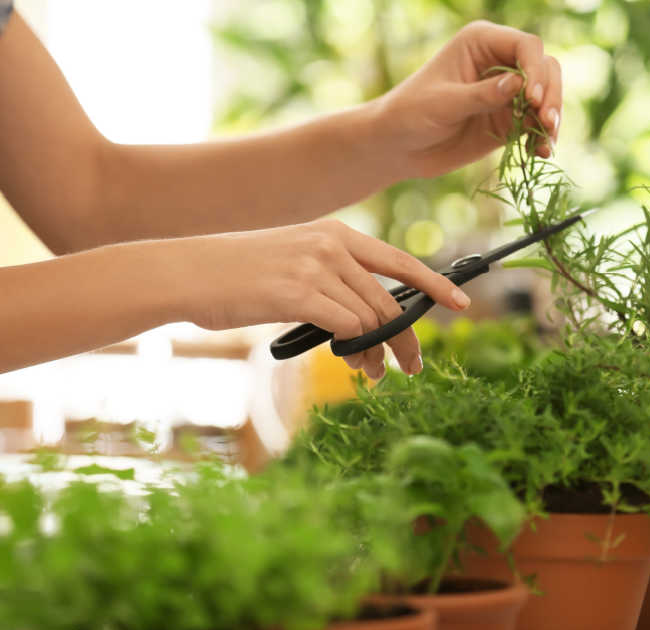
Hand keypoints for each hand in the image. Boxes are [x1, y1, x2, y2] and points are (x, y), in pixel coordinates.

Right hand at [165, 220, 470, 378]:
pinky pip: (346, 328)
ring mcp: (316, 267)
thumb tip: (367, 325)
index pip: (398, 261)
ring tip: (369, 374)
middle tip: (411, 367)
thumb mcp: (292, 264)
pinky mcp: (298, 293)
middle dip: (404, 339)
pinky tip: (350, 363)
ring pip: (369, 320)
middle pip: (388, 301)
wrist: (188, 272)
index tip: (461, 304)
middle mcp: (332, 245)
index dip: (433, 285)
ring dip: (375, 354)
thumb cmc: (236, 274)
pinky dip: (353, 351)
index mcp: (335, 234)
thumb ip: (332, 283)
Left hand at [370, 20, 561, 179]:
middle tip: (546, 122)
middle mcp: (500, 62)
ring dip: (552, 118)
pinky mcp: (507, 120)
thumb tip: (517, 85)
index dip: (535, 70)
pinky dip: (541, 138)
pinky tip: (540, 153)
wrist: (398, 146)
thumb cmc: (410, 114)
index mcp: (482, 43)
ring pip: (547, 97)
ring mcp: (506, 92)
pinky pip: (535, 125)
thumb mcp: (443, 103)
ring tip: (547, 141)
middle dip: (551, 94)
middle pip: (545, 69)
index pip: (525, 47)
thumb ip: (480, 95)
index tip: (532, 98)